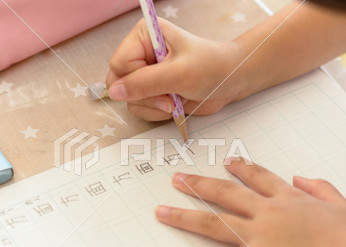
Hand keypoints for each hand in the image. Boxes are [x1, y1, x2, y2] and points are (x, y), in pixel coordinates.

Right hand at [106, 18, 244, 121]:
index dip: (136, 80)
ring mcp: (146, 74)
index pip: (120, 64)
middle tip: (169, 98)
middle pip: (119, 83)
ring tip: (175, 100)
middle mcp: (141, 53)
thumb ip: (145, 83)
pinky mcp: (152, 91)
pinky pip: (140, 107)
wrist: (231, 81)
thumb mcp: (179, 74)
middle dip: (145, 96)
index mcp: (144, 36)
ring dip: (153, 106)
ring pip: (129, 98)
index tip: (161, 84)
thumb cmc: (211, 67)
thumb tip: (115, 92)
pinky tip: (174, 105)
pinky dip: (156, 112)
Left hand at [155, 159, 345, 246]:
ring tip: (161, 211)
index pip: (259, 177)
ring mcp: (259, 236)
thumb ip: (321, 188)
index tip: (228, 161)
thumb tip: (302, 177)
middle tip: (178, 179)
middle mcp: (268, 213)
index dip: (241, 167)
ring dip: (184, 215)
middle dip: (199, 185)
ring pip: (213, 223)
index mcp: (289, 198)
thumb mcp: (343, 207)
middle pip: (226, 193)